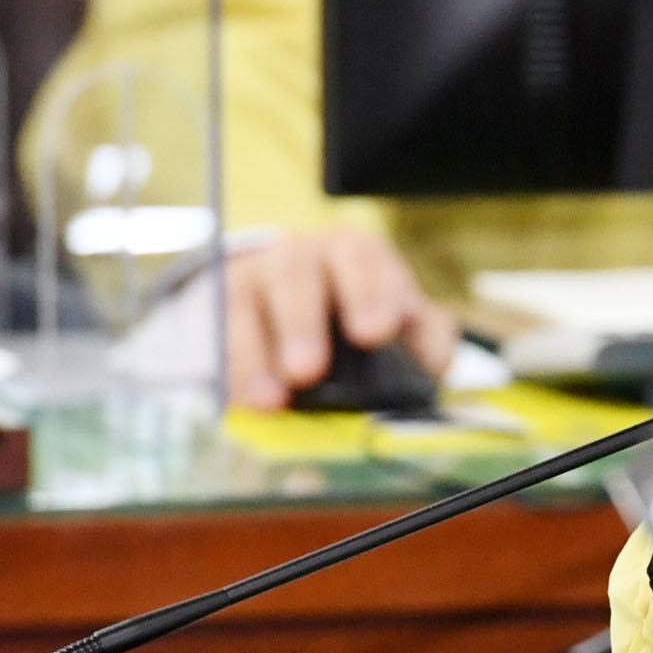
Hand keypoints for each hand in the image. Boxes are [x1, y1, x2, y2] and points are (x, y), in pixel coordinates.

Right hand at [225, 228, 458, 410]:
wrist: (295, 300)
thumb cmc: (360, 310)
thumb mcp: (400, 315)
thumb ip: (426, 334)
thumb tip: (434, 363)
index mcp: (355, 251)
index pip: (362, 259)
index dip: (368, 293)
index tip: (375, 333)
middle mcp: (300, 255)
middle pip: (296, 276)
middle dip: (302, 323)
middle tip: (309, 370)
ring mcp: (254, 278)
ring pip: (246, 302)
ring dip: (256, 353)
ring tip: (273, 399)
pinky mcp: (221, 308)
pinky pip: (218, 335)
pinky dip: (233, 371)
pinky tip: (244, 401)